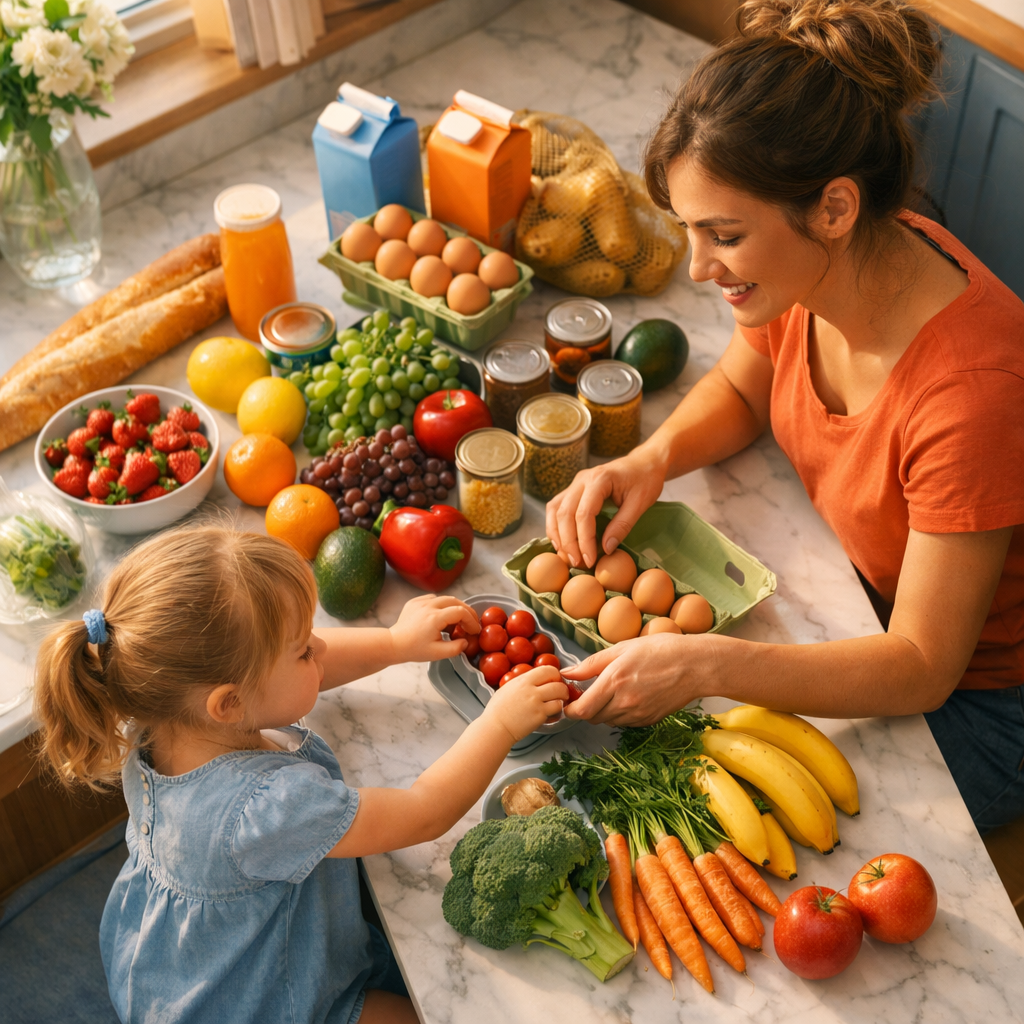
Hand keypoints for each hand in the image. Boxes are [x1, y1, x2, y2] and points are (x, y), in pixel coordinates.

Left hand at [389, 594, 479, 662]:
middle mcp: (429, 606)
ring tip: (457, 622)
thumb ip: (456, 648)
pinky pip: (434, 599)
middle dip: (467, 612)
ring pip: (445, 598)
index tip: (474, 630)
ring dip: (455, 608)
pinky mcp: (415, 601)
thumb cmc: (413, 649)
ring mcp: (421, 602)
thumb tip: (466, 641)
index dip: (471, 620)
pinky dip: (442, 605)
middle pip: (456, 601)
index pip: (461, 612)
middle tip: (471, 623)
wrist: (394, 644)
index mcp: (435, 617)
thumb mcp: (438, 653)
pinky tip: (442, 616)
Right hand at [484, 666, 567, 741]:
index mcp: (523, 680)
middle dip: (562, 686)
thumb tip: (534, 679)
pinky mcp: (540, 715)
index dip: (554, 674)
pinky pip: (557, 708)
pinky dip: (558, 709)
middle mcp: (531, 689)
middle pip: (557, 681)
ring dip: (562, 697)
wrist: (496, 727)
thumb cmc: (498, 711)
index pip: (547, 669)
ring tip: (559, 701)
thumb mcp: (508, 688)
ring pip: (560, 694)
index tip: (554, 679)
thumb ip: (523, 682)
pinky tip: (552, 711)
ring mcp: (536, 702)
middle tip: (561, 691)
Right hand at [545, 447, 666, 568]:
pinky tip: (561, 542)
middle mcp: (582, 479)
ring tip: (566, 556)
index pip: (584, 513)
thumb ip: (622, 525)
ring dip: (557, 535)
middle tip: (577, 563)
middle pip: (565, 513)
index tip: (590, 560)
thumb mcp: (641, 503)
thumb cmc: (646, 480)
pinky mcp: (574, 489)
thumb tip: (606, 549)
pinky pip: (557, 507)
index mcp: (599, 479)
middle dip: (568, 541)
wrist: (644, 462)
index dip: (584, 539)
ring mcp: (575, 483)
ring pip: (555, 510)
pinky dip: (555, 526)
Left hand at [562, 633, 710, 724]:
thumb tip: (567, 673)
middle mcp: (624, 702)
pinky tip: (628, 696)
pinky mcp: (649, 720)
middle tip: (588, 692)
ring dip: (603, 711)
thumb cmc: (661, 650)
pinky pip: (625, 722)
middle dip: (586, 708)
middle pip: (592, 718)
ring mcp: (638, 714)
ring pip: (608, 721)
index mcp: (614, 682)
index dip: (570, 709)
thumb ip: (591, 664)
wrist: (696, 665)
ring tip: (611, 691)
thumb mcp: (621, 649)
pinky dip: (620, 713)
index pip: (582, 710)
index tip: (569, 700)